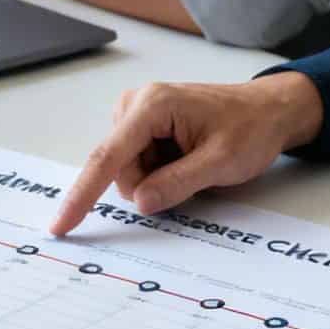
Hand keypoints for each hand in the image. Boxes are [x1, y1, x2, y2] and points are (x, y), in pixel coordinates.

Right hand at [52, 75, 325, 235]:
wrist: (268, 111)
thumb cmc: (250, 127)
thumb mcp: (221, 161)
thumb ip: (178, 183)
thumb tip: (140, 202)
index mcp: (153, 106)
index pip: (107, 158)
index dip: (82, 195)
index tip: (61, 224)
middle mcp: (136, 104)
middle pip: (118, 170)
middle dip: (148, 186)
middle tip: (192, 175)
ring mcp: (136, 114)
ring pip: (126, 172)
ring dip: (156, 180)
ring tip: (193, 163)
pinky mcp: (141, 127)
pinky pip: (136, 166)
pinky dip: (158, 173)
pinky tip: (185, 159)